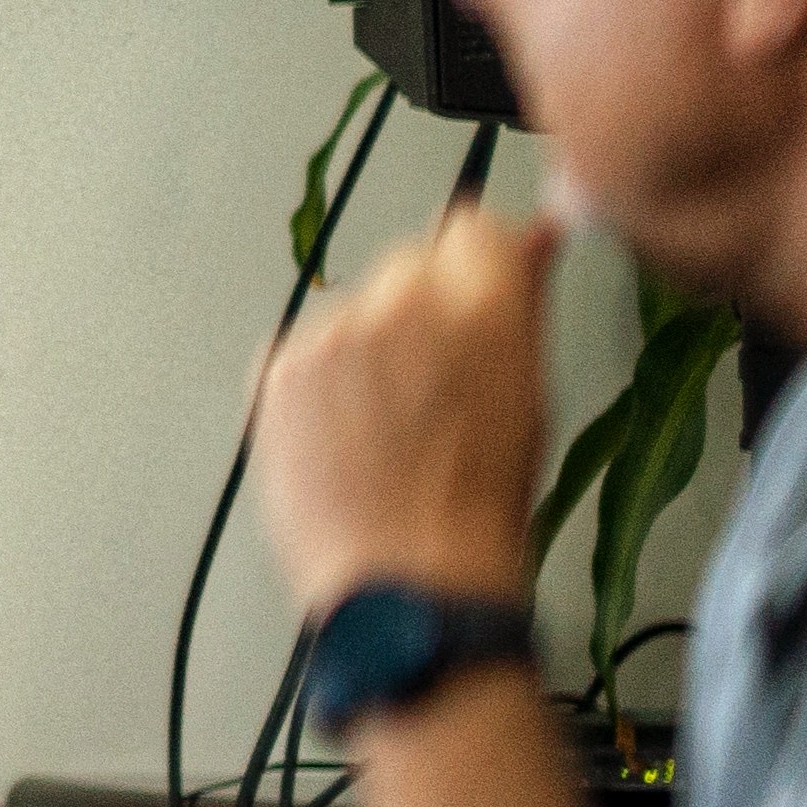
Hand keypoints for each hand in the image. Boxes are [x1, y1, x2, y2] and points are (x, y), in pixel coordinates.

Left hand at [260, 201, 552, 617]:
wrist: (410, 577)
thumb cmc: (482, 502)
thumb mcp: (530, 394)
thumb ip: (521, 300)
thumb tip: (532, 237)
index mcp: (478, 307)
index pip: (471, 229)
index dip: (478, 261)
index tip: (478, 289)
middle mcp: (397, 306)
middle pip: (408, 264)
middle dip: (423, 305)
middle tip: (436, 380)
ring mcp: (327, 336)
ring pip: (353, 309)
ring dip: (369, 346)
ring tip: (389, 424)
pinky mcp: (275, 369)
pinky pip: (304, 351)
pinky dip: (322, 381)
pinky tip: (348, 435)